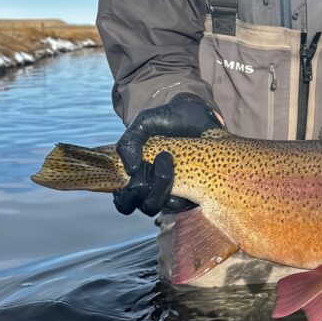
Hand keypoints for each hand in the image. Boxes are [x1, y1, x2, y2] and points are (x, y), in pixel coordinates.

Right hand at [113, 93, 222, 216]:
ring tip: (169, 157)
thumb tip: (131, 170)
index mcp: (137, 179)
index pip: (125, 202)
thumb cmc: (165, 121)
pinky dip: (184, 188)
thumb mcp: (143, 124)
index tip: (135, 171)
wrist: (196, 114)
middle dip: (149, 187)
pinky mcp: (195, 190)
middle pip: (146, 206)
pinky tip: (187, 166)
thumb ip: (129, 143)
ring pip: (166, 205)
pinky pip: (187, 202)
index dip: (126, 196)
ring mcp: (175, 191)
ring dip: (164, 184)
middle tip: (159, 158)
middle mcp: (155, 189)